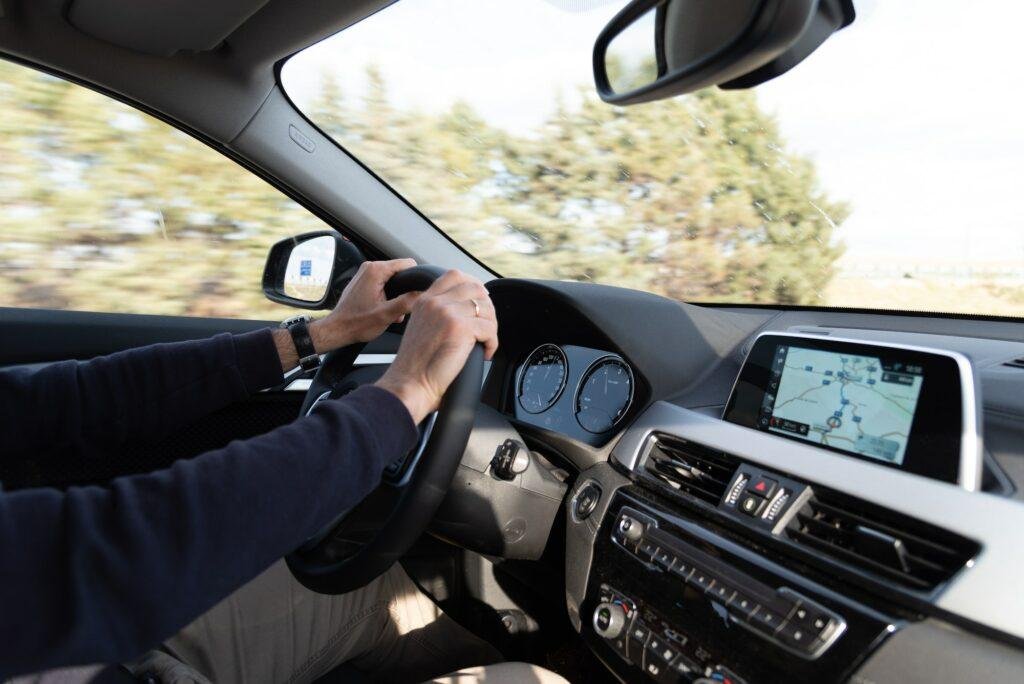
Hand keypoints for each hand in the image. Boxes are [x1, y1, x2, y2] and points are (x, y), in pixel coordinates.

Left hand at [309, 258, 419, 352]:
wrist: (338, 329)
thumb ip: (407, 302)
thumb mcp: (387, 315)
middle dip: (404, 290)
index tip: (413, 294)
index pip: (408, 263)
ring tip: (390, 311)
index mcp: (376, 271)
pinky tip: (384, 309)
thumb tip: (422, 294)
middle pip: (400, 272)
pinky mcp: (363, 281)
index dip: (414, 278)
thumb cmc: (357, 323)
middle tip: (398, 309)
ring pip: (392, 278)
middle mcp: (369, 268)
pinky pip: (383, 282)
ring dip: (396, 295)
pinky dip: (387, 295)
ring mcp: (365, 273)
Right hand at [375, 270, 497, 422]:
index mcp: (425, 300)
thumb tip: (466, 310)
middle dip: (488, 307)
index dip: (474, 285)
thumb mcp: (421, 328)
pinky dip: (493, 343)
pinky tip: (486, 353)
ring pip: (486, 308)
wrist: (409, 384)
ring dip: (491, 326)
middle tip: (487, 325)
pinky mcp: (459, 328)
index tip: (481, 301)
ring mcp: (447, 313)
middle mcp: (435, 302)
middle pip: (475, 288)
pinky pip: (490, 329)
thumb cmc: (415, 366)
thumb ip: (437, 313)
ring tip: (485, 342)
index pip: (454, 276)